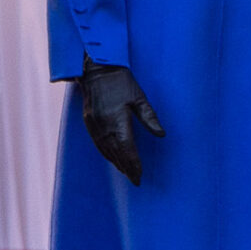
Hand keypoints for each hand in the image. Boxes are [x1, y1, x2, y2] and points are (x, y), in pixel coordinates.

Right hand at [79, 59, 164, 184]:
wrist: (96, 69)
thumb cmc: (121, 81)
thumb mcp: (139, 97)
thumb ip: (149, 118)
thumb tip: (161, 134)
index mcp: (117, 120)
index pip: (127, 149)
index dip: (134, 164)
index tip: (139, 176)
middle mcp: (104, 126)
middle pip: (116, 153)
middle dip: (126, 167)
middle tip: (135, 180)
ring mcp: (94, 125)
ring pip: (105, 150)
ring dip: (116, 162)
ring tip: (126, 172)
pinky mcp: (89, 122)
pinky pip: (97, 143)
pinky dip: (106, 153)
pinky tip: (112, 158)